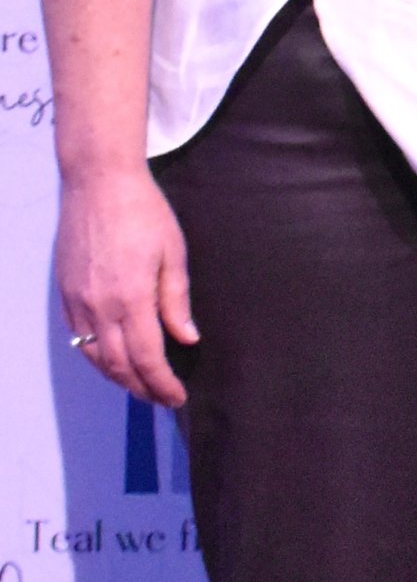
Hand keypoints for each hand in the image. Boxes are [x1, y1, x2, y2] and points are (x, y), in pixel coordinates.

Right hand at [56, 170, 196, 410]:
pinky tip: (112, 359)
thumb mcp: (173, 253)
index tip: (177, 397)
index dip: (162, 384)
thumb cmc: (144, 212)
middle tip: (162, 399)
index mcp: (131, 297)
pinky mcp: (65, 291)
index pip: (147, 358)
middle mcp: (99, 305)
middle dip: (141, 388)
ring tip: (140, 386)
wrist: (98, 182)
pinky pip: (79, 337)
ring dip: (117, 377)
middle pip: (119, 365)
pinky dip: (97, 356)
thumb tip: (186, 339)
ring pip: (95, 356)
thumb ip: (176, 301)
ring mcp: (77, 300)